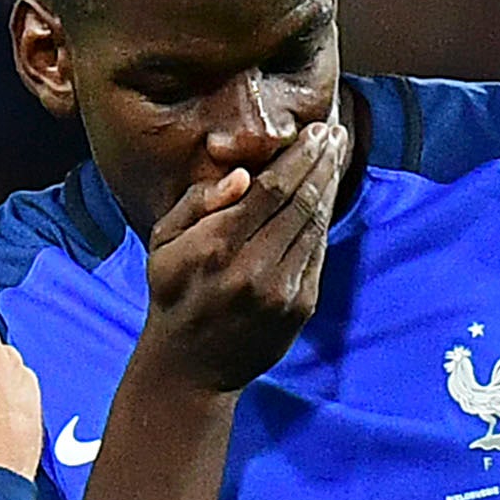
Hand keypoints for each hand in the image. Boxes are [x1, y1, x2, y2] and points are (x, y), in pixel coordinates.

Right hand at [139, 120, 349, 391]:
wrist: (190, 367)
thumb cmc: (173, 294)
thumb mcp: (163, 244)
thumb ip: (197, 203)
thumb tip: (243, 176)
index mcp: (216, 247)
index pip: (272, 188)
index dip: (300, 156)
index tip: (316, 132)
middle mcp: (253, 269)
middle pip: (301, 202)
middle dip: (322, 163)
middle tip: (336, 135)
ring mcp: (281, 291)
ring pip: (315, 226)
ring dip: (329, 187)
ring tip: (336, 157)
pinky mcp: (299, 308)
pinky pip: (317, 253)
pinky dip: (324, 221)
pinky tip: (325, 197)